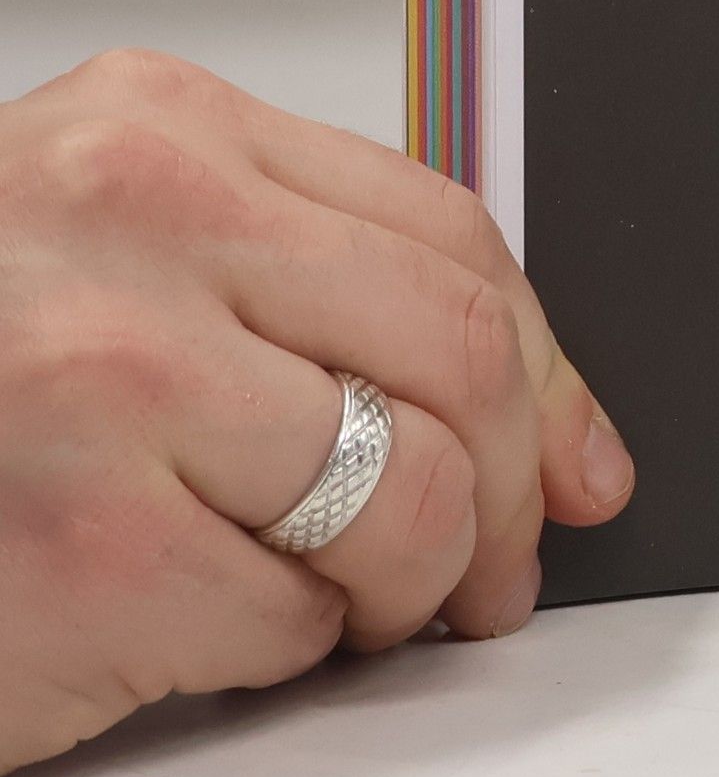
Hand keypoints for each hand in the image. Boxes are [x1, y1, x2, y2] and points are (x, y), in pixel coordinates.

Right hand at [0, 49, 633, 774]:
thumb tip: (537, 405)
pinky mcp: (83, 549)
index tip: (577, 450)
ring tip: (367, 602)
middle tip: (507, 558)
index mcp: (165, 130)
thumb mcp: (121, 252)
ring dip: (415, 581)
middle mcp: (137, 224)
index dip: (544, 361)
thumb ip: (307, 282)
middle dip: (520, 483)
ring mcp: (106, 381)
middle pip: (456, 350)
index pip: (447, 231)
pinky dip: (283, 646)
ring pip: (409, 494)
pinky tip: (206, 621)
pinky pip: (289, 617)